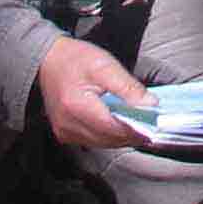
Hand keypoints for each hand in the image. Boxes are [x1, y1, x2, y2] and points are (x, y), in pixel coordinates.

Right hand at [36, 35, 154, 150]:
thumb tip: (151, 105)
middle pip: (110, 139)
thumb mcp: (105, 65)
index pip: (114, 128)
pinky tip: (118, 123)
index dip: (137, 129)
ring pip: (103, 143)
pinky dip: (109, 135)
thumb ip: (128, 87)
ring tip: (137, 124)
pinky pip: (94, 141)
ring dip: (121, 136)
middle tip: (151, 125)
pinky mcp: (64, 134)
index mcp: (77, 107)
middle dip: (132, 134)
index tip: (155, 125)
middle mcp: (68, 125)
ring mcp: (64, 132)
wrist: (47, 61)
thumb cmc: (76, 59)